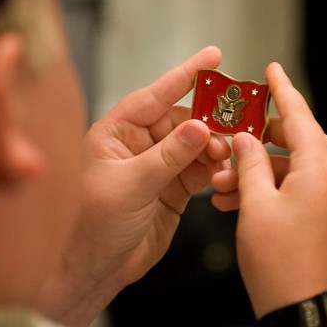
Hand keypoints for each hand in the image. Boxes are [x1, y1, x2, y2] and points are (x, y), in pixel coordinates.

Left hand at [35, 46, 230, 326]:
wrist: (96, 269)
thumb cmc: (93, 225)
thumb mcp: (130, 186)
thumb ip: (167, 157)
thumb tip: (199, 127)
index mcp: (115, 134)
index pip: (153, 98)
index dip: (183, 77)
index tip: (213, 58)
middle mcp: (136, 146)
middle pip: (181, 121)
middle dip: (208, 121)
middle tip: (234, 125)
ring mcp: (156, 168)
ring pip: (195, 146)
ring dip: (214, 149)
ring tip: (227, 156)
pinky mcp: (172, 190)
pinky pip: (200, 171)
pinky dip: (214, 171)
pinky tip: (222, 175)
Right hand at [211, 62, 326, 316]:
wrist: (302, 311)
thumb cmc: (279, 262)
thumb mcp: (255, 206)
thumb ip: (249, 165)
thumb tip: (244, 140)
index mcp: (321, 170)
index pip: (299, 117)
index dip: (282, 91)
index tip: (272, 70)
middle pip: (298, 142)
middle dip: (259, 142)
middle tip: (234, 140)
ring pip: (293, 169)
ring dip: (258, 173)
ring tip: (222, 187)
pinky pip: (298, 191)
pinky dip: (270, 192)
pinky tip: (237, 203)